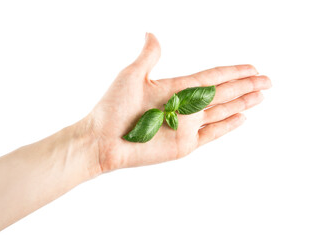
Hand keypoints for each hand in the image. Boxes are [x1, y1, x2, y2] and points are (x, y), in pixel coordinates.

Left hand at [77, 33, 270, 172]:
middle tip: (267, 80)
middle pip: (223, 92)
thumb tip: (151, 34)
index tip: (252, 67)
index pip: (213, 77)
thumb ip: (148, 56)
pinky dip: (228, 126)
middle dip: (246, 86)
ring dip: (243, 103)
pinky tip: (242, 118)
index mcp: (176, 87)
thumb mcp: (131, 75)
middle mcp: (186, 105)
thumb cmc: (113, 108)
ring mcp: (188, 125)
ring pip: (222, 111)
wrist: (104, 140)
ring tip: (261, 96)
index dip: (233, 71)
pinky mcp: (185, 144)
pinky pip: (213, 133)